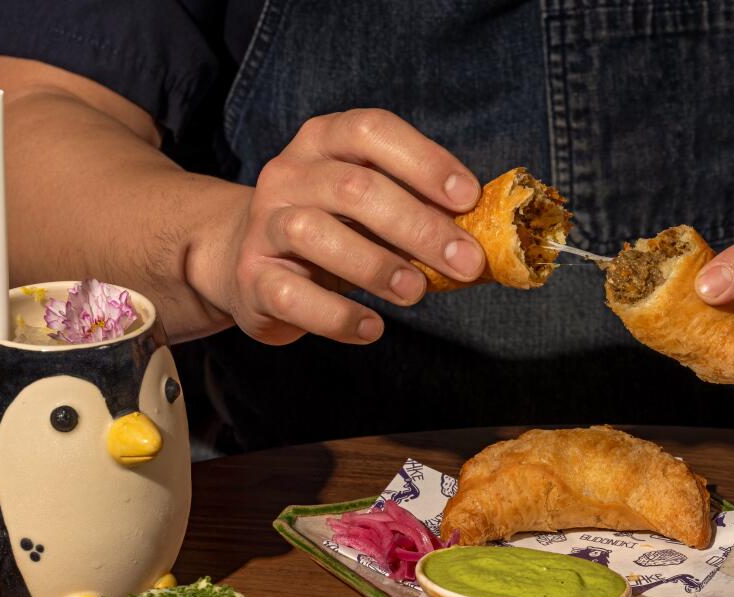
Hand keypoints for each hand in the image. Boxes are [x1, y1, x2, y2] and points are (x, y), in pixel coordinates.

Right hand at [223, 109, 485, 344]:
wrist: (246, 261)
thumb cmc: (335, 231)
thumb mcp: (374, 208)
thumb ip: (421, 212)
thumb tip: (488, 244)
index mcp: (325, 141)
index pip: (372, 131)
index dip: (424, 160)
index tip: (468, 198)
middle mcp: (289, 174)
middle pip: (354, 187)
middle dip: (419, 226)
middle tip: (466, 262)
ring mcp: (264, 225)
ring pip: (315, 233)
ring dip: (377, 265)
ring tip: (416, 292)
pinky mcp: (251, 278)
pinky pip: (291, 295)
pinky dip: (336, 315)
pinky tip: (371, 328)